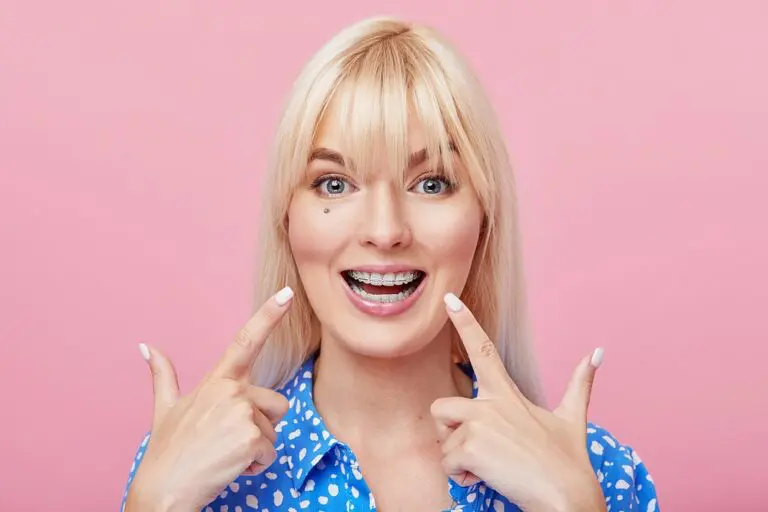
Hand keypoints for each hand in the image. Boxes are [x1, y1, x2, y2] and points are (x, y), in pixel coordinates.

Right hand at [125, 287, 293, 511]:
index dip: (268, 315)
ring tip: (226, 455)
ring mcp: (242, 412)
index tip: (287, 292)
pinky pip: (271, 452)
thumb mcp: (166, 409)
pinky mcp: (251, 436)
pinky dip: (256, 466)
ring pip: (275, 429)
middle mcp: (232, 390)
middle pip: (276, 404)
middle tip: (227, 442)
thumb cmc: (168, 452)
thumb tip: (146, 347)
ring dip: (257, 448)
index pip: (246, 340)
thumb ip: (163, 376)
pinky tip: (230, 467)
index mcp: (217, 380)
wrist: (163, 490)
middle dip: (261, 426)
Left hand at [431, 293, 606, 511]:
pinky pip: (447, 462)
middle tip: (476, 450)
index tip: (449, 299)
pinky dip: (461, 477)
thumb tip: (597, 352)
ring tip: (488, 466)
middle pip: (442, 406)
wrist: (567, 498)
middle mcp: (490, 404)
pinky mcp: (471, 447)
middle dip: (449, 431)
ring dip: (457, 457)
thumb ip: (579, 384)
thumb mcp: (572, 418)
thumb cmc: (567, 462)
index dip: (465, 322)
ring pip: (442, 438)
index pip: (483, 349)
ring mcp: (479, 424)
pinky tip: (485, 479)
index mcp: (507, 394)